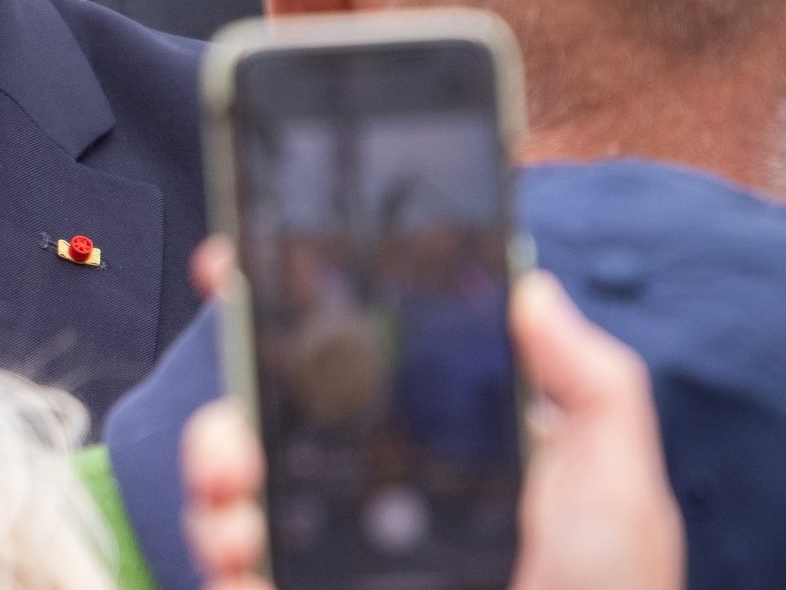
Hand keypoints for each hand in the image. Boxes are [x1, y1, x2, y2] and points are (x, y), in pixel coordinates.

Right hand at [182, 271, 682, 589]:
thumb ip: (593, 388)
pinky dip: (213, 541)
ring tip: (233, 487)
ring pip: (229, 479)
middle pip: (271, 408)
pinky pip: (223, 559)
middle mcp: (370, 493)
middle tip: (237, 393)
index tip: (250, 269)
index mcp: (438, 450)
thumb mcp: (616, 498)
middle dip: (234, 384)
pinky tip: (238, 542)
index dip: (296, 309)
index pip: (358, 363)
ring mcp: (320, 551)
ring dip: (213, 464)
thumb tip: (534, 289)